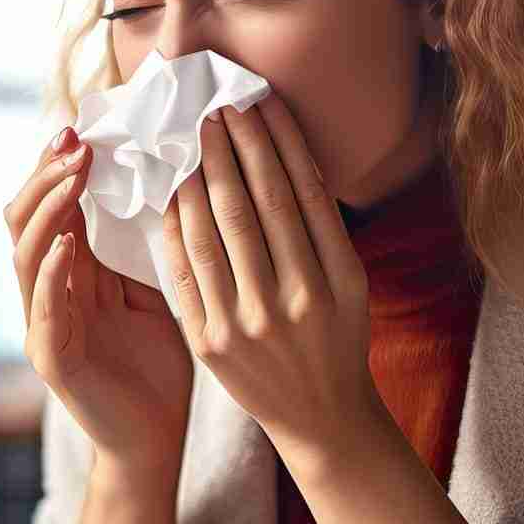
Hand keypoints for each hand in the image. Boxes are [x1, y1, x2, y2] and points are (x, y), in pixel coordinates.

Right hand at [6, 125, 194, 468]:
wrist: (156, 441)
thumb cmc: (156, 368)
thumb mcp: (152, 292)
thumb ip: (139, 248)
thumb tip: (154, 181)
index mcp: (70, 275)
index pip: (50, 207)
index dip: (58, 167)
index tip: (82, 127)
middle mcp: (46, 294)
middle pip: (24, 221)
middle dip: (46, 177)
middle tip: (74, 140)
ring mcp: (43, 326)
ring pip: (25, 255)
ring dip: (48, 210)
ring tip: (74, 175)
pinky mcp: (52, 359)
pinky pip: (44, 307)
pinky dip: (52, 271)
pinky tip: (69, 242)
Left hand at [160, 98, 387, 475]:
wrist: (321, 419)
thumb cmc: (337, 337)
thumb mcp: (351, 283)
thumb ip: (323, 227)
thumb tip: (288, 155)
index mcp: (334, 279)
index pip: (297, 194)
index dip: (275, 143)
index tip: (258, 103)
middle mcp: (291, 300)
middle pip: (253, 205)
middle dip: (232, 148)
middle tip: (216, 106)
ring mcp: (245, 324)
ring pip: (213, 233)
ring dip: (199, 177)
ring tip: (193, 139)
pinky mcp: (209, 343)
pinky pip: (185, 272)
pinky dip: (176, 228)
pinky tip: (172, 193)